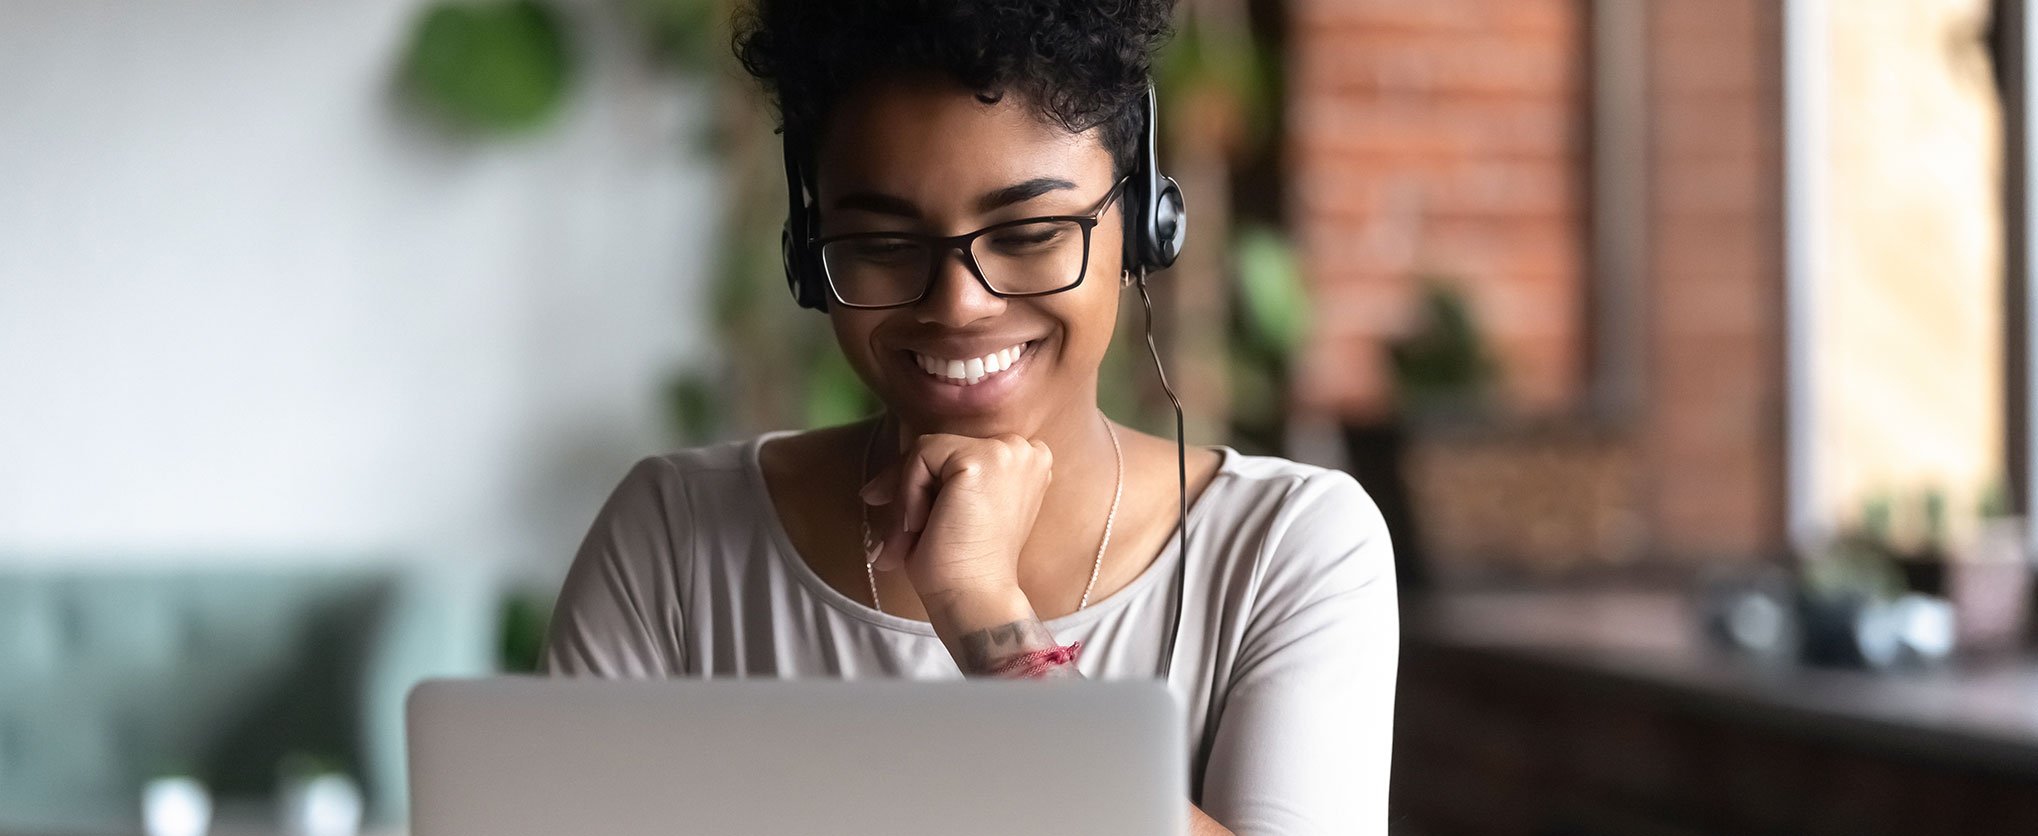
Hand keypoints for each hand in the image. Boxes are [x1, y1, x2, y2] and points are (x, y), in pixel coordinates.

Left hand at [859, 430, 1053, 608]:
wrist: (976, 598)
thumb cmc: (964, 566)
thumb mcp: (954, 513)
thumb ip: (937, 484)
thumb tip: (874, 488)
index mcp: (1026, 463)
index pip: (960, 453)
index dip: (926, 479)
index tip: (904, 515)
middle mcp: (1023, 450)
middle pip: (942, 447)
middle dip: (908, 486)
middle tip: (893, 534)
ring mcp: (1006, 451)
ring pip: (928, 451)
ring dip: (907, 496)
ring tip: (907, 540)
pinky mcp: (982, 459)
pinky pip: (921, 456)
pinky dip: (909, 493)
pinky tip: (920, 527)